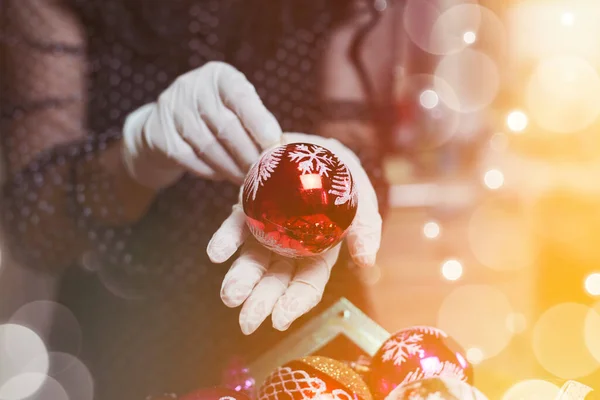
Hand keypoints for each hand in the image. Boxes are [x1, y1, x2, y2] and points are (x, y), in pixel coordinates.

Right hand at [121, 62, 280, 188]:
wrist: (164, 124)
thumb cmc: (216, 116)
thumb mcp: (236, 107)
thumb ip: (257, 120)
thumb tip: (282, 149)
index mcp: (219, 75)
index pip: (240, 96)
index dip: (259, 121)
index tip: (273, 144)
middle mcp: (192, 86)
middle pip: (225, 125)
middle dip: (248, 154)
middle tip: (265, 174)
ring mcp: (171, 109)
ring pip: (208, 146)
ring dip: (232, 168)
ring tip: (247, 180)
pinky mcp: (159, 134)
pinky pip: (190, 159)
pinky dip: (211, 171)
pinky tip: (223, 176)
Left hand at [207, 133, 381, 334]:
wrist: (310, 146)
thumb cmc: (340, 177)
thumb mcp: (360, 199)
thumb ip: (365, 229)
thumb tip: (367, 261)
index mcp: (318, 253)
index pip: (306, 284)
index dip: (294, 303)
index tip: (279, 320)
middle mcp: (289, 248)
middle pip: (275, 280)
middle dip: (261, 301)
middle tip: (247, 322)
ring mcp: (266, 230)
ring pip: (252, 261)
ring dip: (240, 279)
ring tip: (230, 295)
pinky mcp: (247, 210)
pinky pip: (234, 229)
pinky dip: (224, 241)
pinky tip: (217, 253)